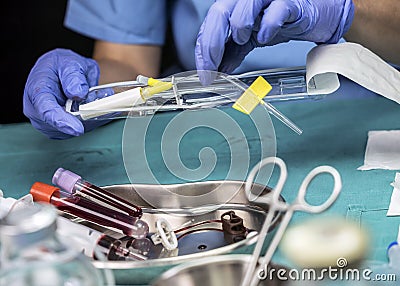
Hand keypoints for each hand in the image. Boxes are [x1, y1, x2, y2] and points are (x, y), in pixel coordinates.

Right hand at [23, 48, 101, 138]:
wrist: (60, 71)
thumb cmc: (61, 66)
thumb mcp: (69, 62)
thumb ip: (73, 76)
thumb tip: (78, 93)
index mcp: (37, 91)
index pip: (46, 110)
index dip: (62, 121)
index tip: (78, 129)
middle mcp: (37, 110)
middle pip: (60, 124)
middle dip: (82, 117)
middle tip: (98, 100)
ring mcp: (46, 123)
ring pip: (70, 130)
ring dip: (87, 119)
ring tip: (93, 98)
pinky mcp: (58, 130)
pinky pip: (76, 130)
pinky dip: (89, 121)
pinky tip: (92, 107)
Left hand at [195, 0, 353, 73]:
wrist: (323, 12)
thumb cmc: (287, 18)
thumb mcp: (254, 37)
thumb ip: (235, 51)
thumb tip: (219, 70)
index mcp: (236, 5)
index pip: (210, 25)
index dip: (204, 50)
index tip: (205, 74)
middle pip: (218, 14)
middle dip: (211, 45)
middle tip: (212, 70)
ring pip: (242, 8)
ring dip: (239, 29)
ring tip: (245, 40)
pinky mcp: (290, 2)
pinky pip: (275, 12)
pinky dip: (267, 27)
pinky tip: (265, 37)